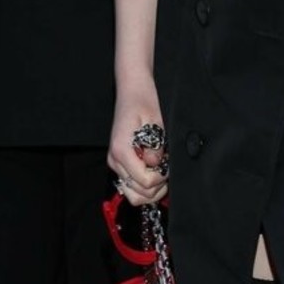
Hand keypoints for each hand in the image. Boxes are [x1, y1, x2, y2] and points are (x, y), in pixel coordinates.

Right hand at [108, 77, 168, 206]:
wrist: (132, 90)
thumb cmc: (144, 102)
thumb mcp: (155, 122)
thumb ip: (155, 147)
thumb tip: (156, 164)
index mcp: (122, 151)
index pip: (144, 181)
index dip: (161, 177)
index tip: (168, 164)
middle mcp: (115, 160)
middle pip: (137, 194)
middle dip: (157, 186)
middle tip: (166, 168)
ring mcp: (116, 163)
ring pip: (133, 193)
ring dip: (150, 189)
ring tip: (161, 171)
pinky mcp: (119, 162)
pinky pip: (131, 183)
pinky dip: (144, 183)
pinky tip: (155, 168)